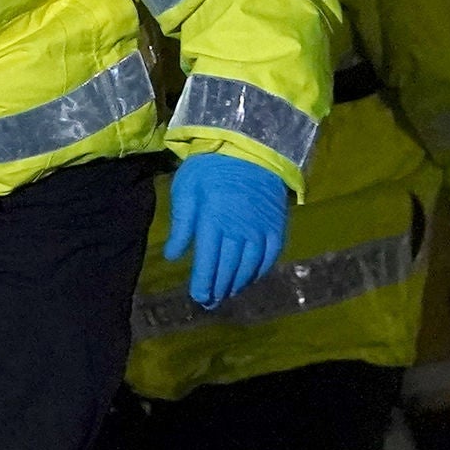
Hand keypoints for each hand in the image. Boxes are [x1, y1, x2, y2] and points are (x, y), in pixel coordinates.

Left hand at [164, 152, 289, 306]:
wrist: (249, 146)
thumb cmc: (209, 166)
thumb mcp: (186, 190)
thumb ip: (182, 225)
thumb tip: (173, 256)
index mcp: (212, 223)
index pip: (207, 262)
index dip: (203, 283)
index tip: (197, 297)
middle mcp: (238, 232)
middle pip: (228, 269)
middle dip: (218, 288)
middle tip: (210, 303)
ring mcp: (260, 230)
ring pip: (248, 266)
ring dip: (237, 283)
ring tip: (227, 294)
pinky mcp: (276, 225)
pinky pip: (269, 256)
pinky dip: (259, 270)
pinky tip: (251, 278)